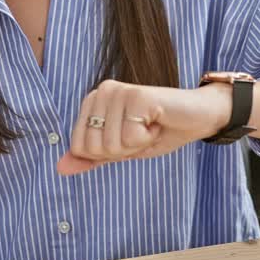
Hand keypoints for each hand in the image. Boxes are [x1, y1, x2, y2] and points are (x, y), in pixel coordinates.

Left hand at [55, 80, 231, 175]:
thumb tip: (60, 168)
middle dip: (123, 151)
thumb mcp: (121, 149)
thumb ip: (92, 156)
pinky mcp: (137, 95)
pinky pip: (130, 138)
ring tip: (150, 126)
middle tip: (142, 132)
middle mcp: (102, 91)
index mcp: (93, 101)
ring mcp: (118, 91)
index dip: (109, 153)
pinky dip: (147, 139)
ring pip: (111, 144)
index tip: (130, 137)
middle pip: (94, 147)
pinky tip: (158, 122)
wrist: (198, 118)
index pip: (80, 148)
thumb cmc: (159, 131)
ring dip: (137, 145)